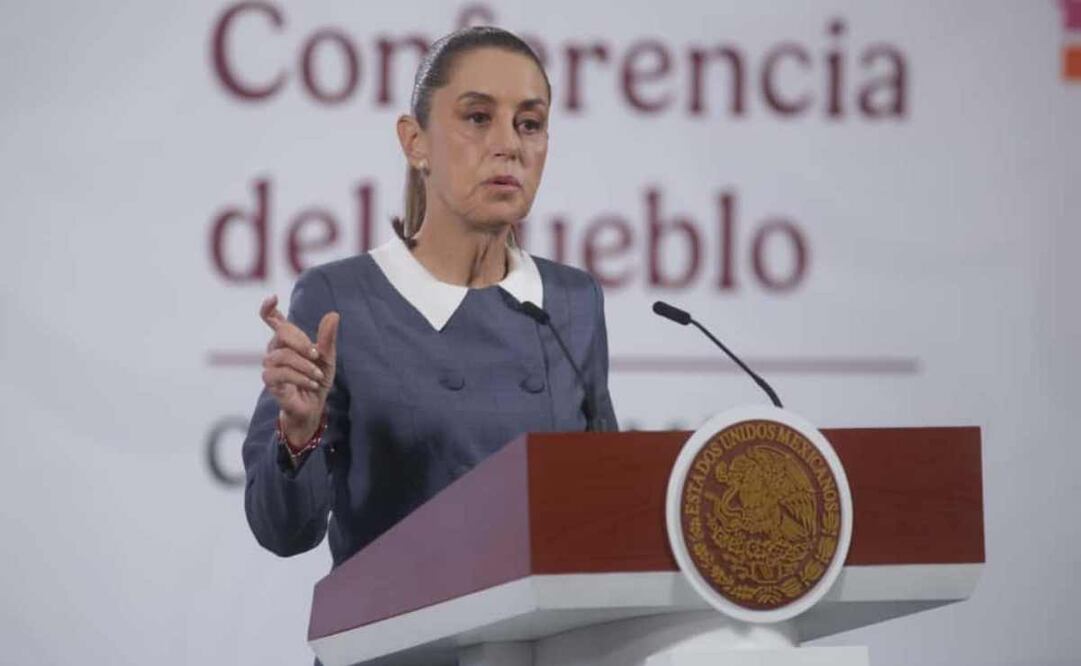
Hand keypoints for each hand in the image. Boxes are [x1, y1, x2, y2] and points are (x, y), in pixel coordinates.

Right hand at [259, 295, 339, 446]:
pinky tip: (311, 382)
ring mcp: (270, 365)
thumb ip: (327, 338)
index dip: (269, 308)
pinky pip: (281, 373)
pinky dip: (299, 377)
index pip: (272, 320)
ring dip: (304, 365)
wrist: (314, 406)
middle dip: (302, 342)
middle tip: (317, 355)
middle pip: (282, 333)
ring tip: (317, 375)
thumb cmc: (317, 379)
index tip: (273, 297)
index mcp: (287, 341)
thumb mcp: (327, 357)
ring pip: (282, 355)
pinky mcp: (270, 381)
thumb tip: (333, 314)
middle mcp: (275, 349)